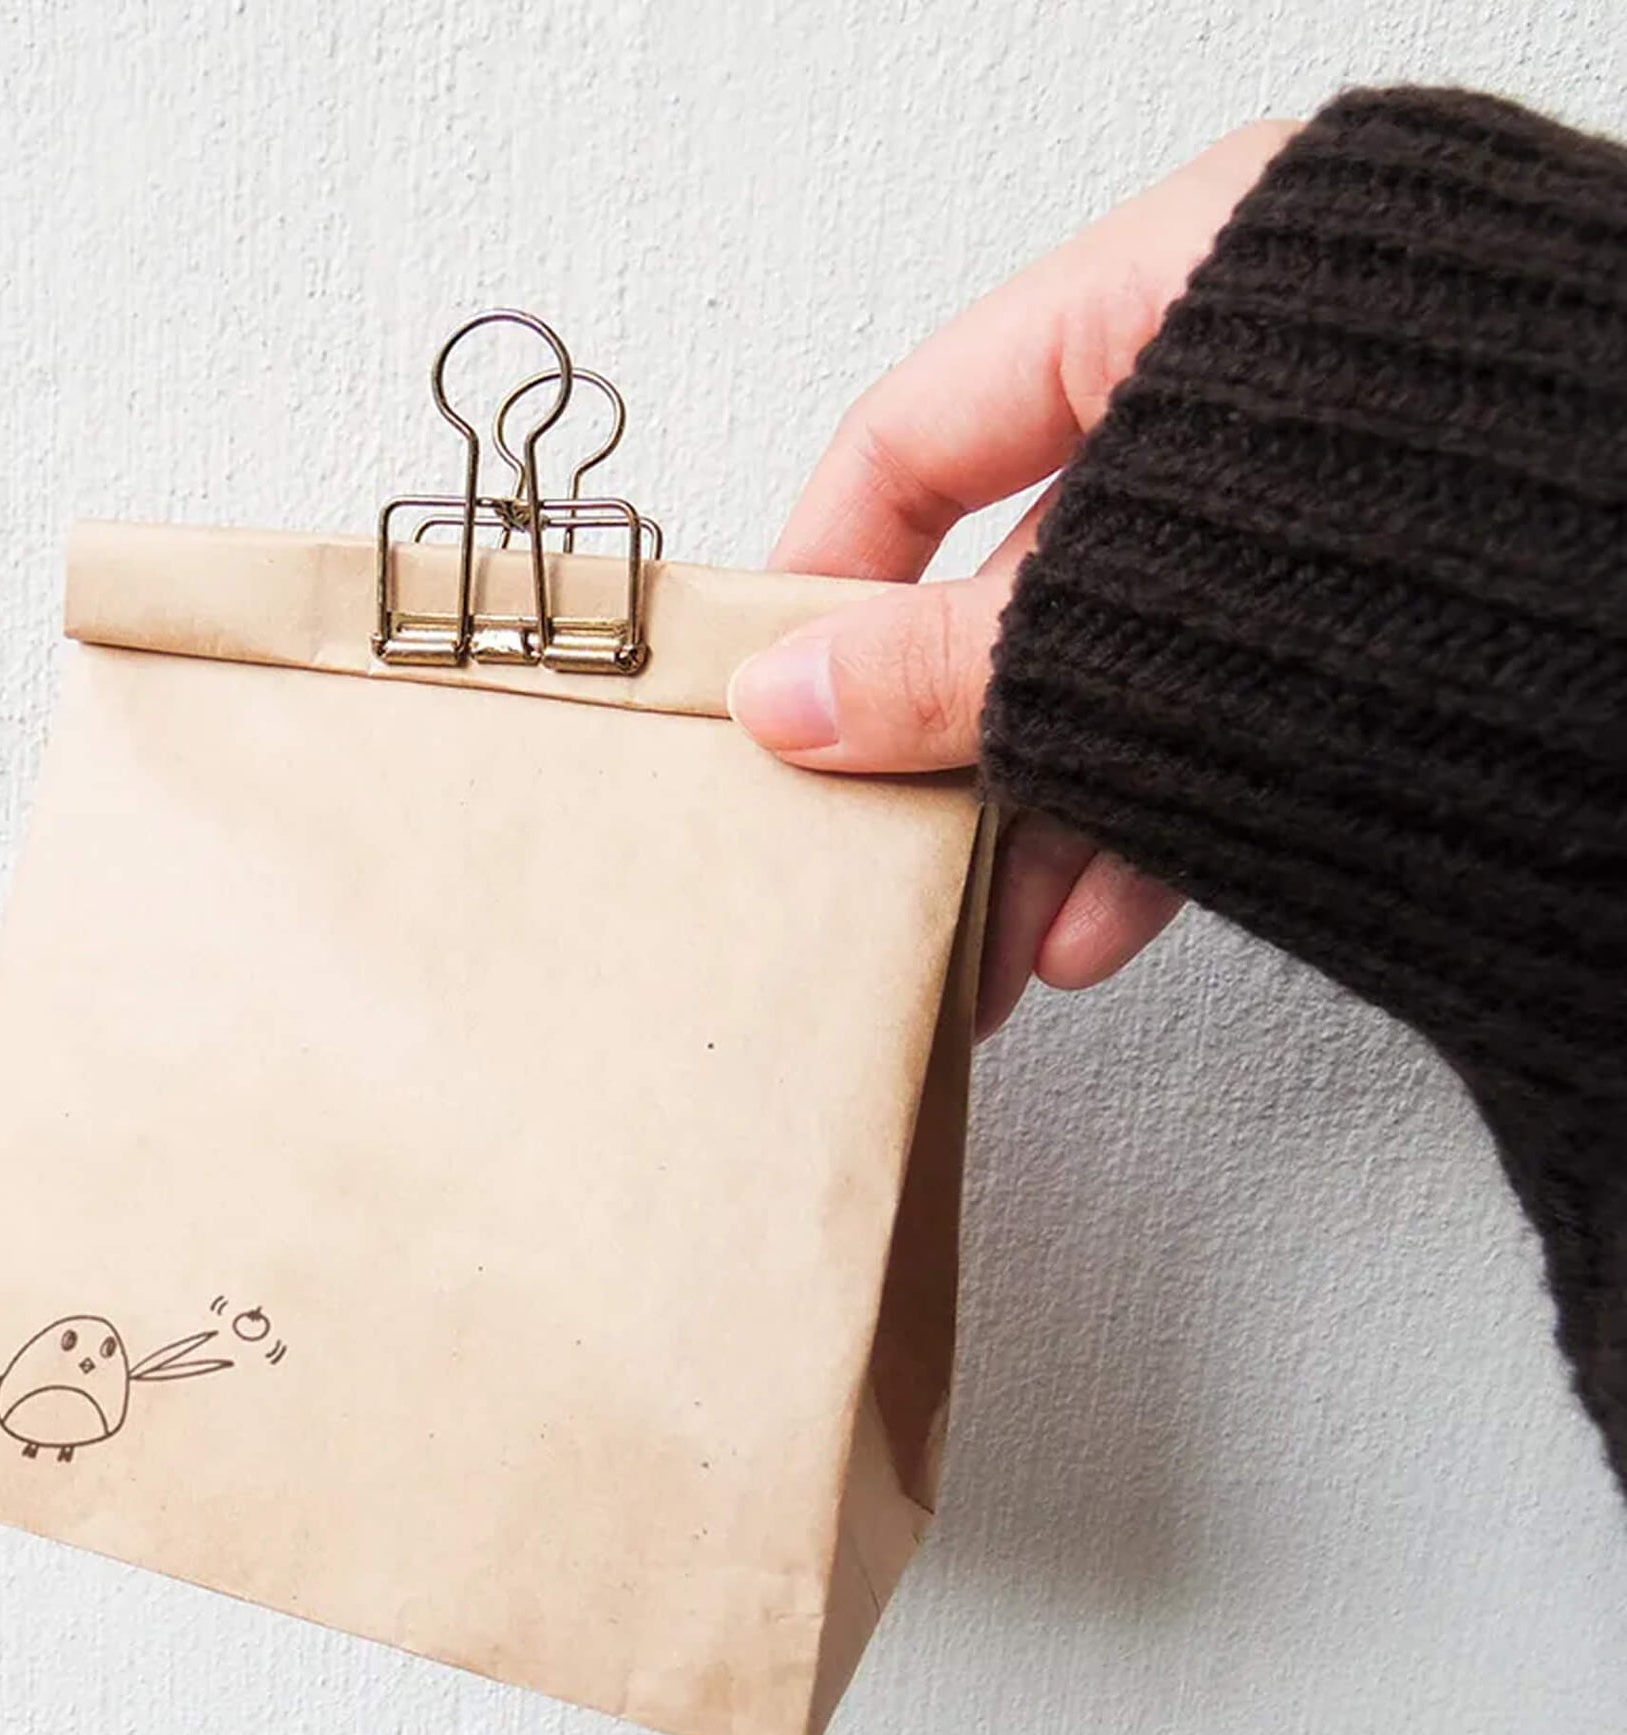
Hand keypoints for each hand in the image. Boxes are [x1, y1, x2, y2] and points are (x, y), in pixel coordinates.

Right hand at [728, 120, 1300, 1037]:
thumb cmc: (1486, 532)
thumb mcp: (1146, 603)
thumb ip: (953, 658)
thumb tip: (787, 702)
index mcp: (1180, 280)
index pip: (920, 426)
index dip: (820, 568)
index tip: (759, 691)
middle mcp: (1243, 374)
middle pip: (1011, 569)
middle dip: (935, 742)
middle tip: (864, 847)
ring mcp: (1315, 500)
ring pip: (1119, 665)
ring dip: (1036, 819)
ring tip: (974, 943)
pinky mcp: (1378, 608)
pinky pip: (1223, 710)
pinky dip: (1153, 820)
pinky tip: (1091, 927)